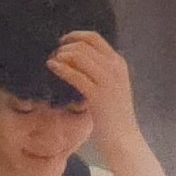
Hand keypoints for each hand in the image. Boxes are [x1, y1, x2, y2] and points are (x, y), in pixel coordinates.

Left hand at [46, 29, 140, 155]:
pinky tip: (52, 67)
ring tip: (52, 62)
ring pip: (78, 55)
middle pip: (84, 44)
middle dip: (65, 46)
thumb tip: (73, 57)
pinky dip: (60, 68)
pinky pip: (74, 74)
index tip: (62, 43)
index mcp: (119, 64)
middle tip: (54, 55)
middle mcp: (115, 69)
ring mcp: (107, 81)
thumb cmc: (114, 116)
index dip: (74, 36)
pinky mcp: (97, 95)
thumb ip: (98, 70)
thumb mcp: (111, 86)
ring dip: (61, 55)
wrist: (123, 139)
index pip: (94, 38)